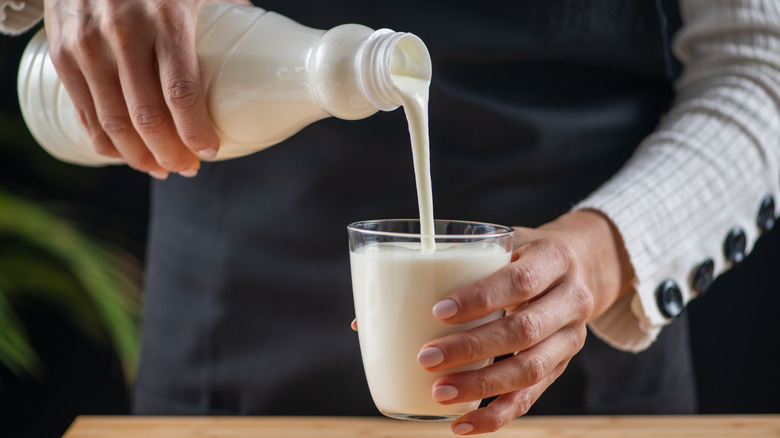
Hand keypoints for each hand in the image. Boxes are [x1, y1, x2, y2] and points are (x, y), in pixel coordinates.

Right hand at [43, 0, 249, 178]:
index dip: (196, 131)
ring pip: (113, 123)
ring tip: (161, 168)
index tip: (210, 150)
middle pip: (147, 117)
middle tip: (188, 167)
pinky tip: (127, 153)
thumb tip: (262, 47)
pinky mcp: (62, 55)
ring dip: (140, 157)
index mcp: (165, 19)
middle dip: (171, 153)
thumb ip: (226, 11)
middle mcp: (122, 35)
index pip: (181, 93)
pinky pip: (85, 113)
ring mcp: (87, 47)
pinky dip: (106, 142)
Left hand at [416, 210, 634, 434]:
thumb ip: (456, 262)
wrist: (581, 267)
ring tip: (439, 392)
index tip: (438, 311)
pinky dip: (496, 414)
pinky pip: (531, 397)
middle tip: (426, 358)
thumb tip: (378, 307)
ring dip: (481, 385)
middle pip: (524, 330)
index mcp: (554, 257)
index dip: (480, 298)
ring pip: (530, 369)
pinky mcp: (560, 366)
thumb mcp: (503, 243)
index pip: (520, 280)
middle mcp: (572, 299)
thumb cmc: (522, 254)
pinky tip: (463, 423)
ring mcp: (571, 338)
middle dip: (472, 348)